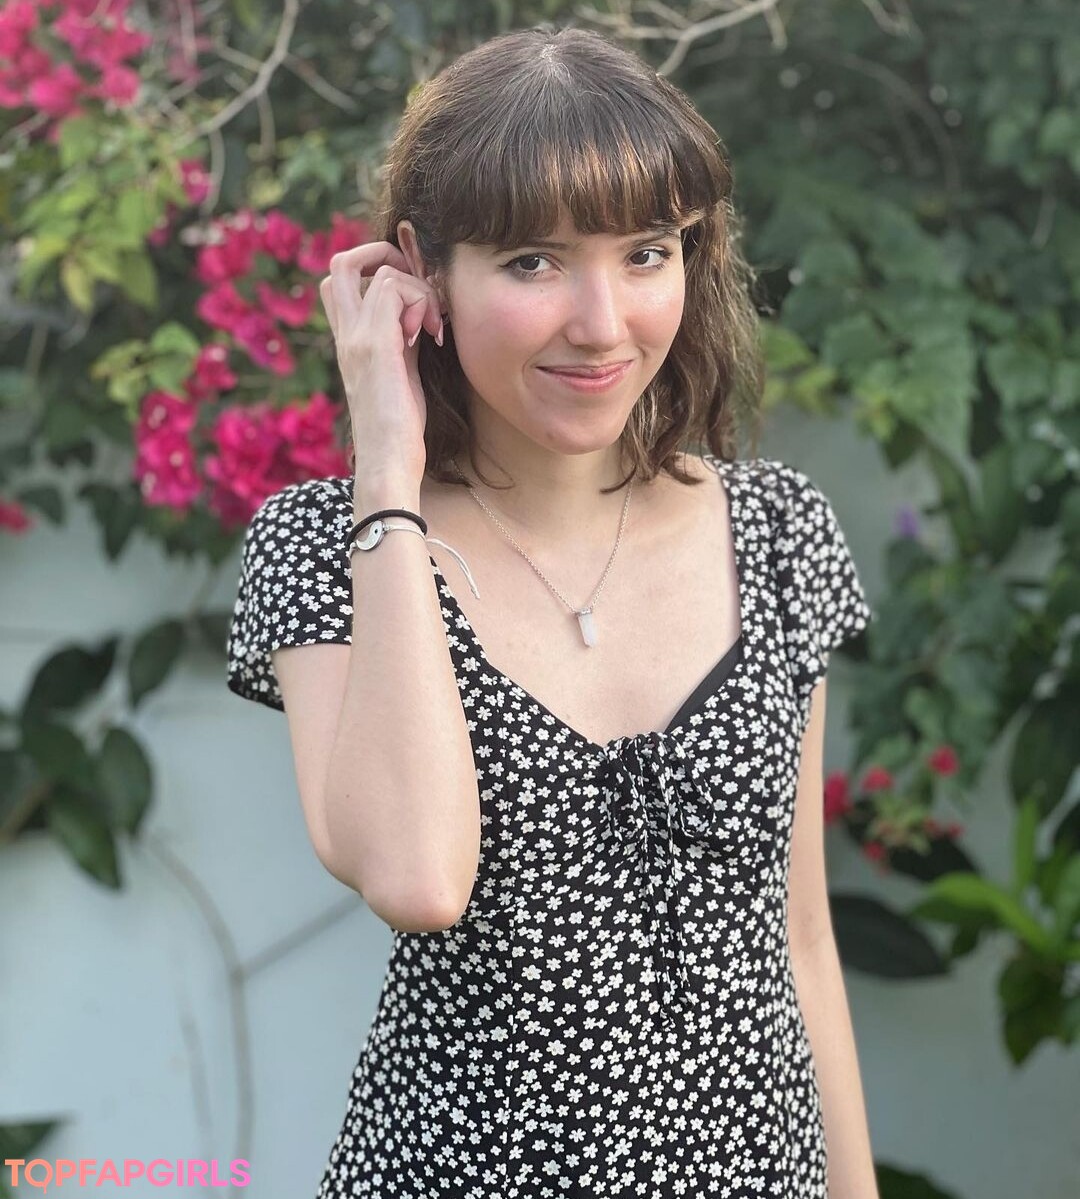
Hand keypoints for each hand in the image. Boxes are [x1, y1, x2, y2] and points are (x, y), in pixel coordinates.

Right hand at [319, 240, 443, 486]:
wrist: (387, 463)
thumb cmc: (399, 431)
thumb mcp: (403, 375)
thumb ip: (405, 342)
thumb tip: (422, 316)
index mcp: (350, 342)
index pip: (342, 283)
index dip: (378, 272)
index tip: (415, 304)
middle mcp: (346, 334)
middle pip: (341, 264)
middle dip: (385, 258)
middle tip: (418, 291)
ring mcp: (357, 337)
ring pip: (381, 272)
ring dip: (419, 289)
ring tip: (432, 328)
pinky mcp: (375, 344)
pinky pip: (393, 287)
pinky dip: (421, 300)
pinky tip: (430, 336)